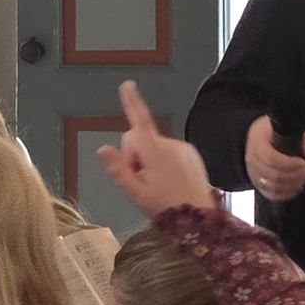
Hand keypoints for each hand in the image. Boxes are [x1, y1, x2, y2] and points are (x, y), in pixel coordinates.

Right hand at [96, 81, 217, 217]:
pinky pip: (170, 152)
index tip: (128, 85)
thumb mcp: (135, 193)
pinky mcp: (191, 154)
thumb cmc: (168, 209)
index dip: (131, 103)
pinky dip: (165, 163)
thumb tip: (103, 149)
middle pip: (139, 139)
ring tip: (158, 186)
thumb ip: (118, 169)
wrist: (201, 220)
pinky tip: (170, 182)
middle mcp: (170, 145)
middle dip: (134, 156)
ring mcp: (183, 149)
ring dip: (150, 161)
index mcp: (155, 152)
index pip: (139, 121)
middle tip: (141, 181)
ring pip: (154, 147)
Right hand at [245, 115, 304, 201]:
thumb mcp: (291, 130)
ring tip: (304, 178)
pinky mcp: (257, 184)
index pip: (272, 159)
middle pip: (273, 175)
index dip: (290, 164)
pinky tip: (297, 187)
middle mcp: (252, 160)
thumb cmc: (275, 132)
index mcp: (258, 144)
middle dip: (295, 175)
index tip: (304, 163)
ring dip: (293, 185)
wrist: (258, 137)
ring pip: (273, 187)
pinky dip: (286, 194)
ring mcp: (253, 173)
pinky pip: (271, 194)